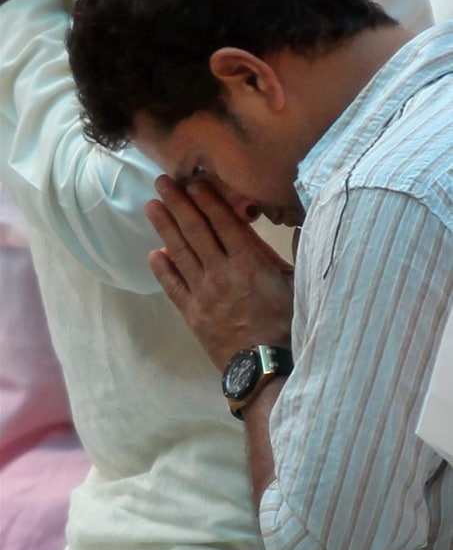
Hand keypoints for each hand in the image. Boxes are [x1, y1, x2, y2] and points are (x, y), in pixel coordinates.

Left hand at [145, 176, 293, 371]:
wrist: (264, 368)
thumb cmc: (285, 325)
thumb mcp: (298, 286)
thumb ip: (297, 253)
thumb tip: (302, 224)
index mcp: (248, 262)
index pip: (223, 223)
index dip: (207, 200)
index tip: (194, 181)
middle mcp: (221, 272)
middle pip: (196, 231)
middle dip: (178, 204)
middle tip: (163, 182)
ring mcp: (202, 293)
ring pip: (179, 253)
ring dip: (164, 227)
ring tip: (151, 206)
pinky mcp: (191, 313)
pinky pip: (172, 286)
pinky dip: (161, 268)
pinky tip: (153, 253)